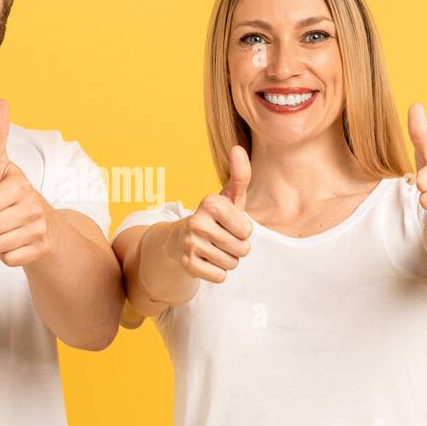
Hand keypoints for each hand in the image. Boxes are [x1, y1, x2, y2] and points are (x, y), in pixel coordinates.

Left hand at [0, 99, 55, 266]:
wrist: (44, 222)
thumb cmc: (11, 191)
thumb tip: (0, 100)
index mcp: (20, 185)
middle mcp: (33, 207)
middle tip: (0, 214)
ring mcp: (39, 230)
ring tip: (7, 226)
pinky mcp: (40, 250)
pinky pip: (6, 259)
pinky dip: (6, 253)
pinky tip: (16, 240)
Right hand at [167, 144, 252, 282]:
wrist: (180, 238)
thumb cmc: (214, 218)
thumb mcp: (229, 197)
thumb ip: (240, 175)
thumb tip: (238, 148)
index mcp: (211, 203)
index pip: (247, 231)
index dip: (242, 230)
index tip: (229, 224)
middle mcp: (198, 222)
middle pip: (242, 249)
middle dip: (237, 247)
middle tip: (221, 238)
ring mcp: (190, 244)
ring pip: (232, 264)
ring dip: (227, 259)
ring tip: (214, 248)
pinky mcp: (187, 265)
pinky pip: (220, 277)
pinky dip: (217, 272)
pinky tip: (206, 260)